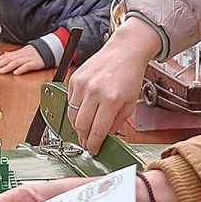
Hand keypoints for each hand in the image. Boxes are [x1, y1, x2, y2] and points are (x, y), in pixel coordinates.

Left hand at [0, 44, 45, 75]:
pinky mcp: (35, 63)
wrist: (48, 49)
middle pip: (8, 59)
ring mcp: (28, 59)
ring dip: (7, 67)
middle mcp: (21, 55)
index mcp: (17, 53)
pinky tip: (16, 73)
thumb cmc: (34, 52)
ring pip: (16, 62)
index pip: (5, 56)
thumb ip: (13, 54)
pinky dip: (21, 69)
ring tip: (0, 71)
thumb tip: (4, 54)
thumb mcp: (22, 52)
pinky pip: (27, 66)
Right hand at [69, 18, 158, 150]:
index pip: (97, 130)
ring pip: (71, 115)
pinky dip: (75, 109)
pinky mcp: (74, 79)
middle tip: (88, 142)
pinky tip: (85, 110)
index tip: (94, 149)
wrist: (124, 51)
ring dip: (78, 125)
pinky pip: (70, 102)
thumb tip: (105, 135)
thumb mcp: (130, 103)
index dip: (94, 144)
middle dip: (84, 138)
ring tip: (86, 128)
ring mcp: (82, 84)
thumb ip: (117, 122)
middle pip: (80, 125)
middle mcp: (94, 91)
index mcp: (111, 99)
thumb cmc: (130, 74)